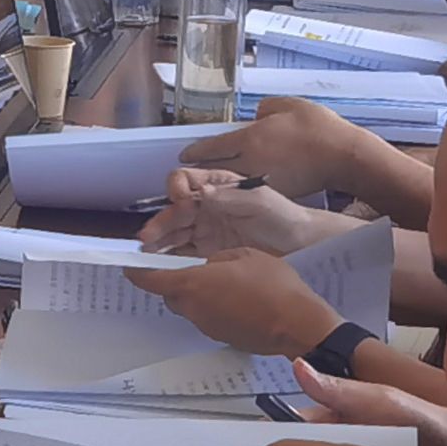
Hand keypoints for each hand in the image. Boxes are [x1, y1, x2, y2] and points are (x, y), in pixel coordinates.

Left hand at [125, 246, 342, 357]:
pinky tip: (237, 300)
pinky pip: (208, 318)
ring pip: (190, 307)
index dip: (137, 272)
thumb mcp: (244, 254)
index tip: (130, 265)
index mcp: (193, 284)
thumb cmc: (274, 285)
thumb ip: (217, 258)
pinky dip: (214, 307)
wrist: (299, 324)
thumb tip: (209, 265)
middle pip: (171, 294)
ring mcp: (207, 326)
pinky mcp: (221, 337)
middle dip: (176, 281)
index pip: (150, 280)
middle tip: (193, 267)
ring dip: (198, 295)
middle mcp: (194, 308)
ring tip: (223, 282)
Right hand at [151, 169, 326, 259]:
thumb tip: (199, 191)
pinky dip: (169, 258)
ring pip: (174, 232)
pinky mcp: (207, 251)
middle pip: (174, 210)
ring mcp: (205, 229)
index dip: (177, 189)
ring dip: (158, 242)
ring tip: (145, 254)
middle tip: (148, 238)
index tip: (179, 201)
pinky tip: (160, 265)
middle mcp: (206, 205)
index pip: (185, 181)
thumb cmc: (283, 216)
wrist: (301, 244)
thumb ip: (228, 196)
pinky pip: (183, 253)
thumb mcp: (258, 200)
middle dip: (160, 222)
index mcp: (216, 186)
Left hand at [180, 98, 372, 200]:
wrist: (342, 156)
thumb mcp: (289, 105)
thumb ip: (267, 108)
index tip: (185, 156)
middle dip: (200, 173)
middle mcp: (251, 162)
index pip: (212, 148)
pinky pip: (250, 193)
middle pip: (215, 170)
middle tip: (187, 175)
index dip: (196, 152)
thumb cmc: (318, 128)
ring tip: (205, 187)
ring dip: (216, 186)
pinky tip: (235, 193)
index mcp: (250, 139)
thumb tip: (257, 115)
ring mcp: (262, 180)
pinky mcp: (276, 193)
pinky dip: (239, 194)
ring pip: (230, 185)